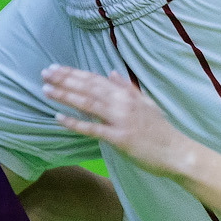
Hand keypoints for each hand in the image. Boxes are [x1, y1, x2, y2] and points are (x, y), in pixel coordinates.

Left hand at [43, 65, 198, 178]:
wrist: (176, 151)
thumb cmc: (160, 129)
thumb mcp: (145, 102)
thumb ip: (127, 87)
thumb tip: (112, 72)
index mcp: (126, 94)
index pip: (95, 79)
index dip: (74, 73)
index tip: (56, 68)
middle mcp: (122, 103)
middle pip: (88, 88)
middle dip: (64, 79)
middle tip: (44, 73)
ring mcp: (120, 120)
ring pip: (88, 103)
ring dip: (65, 96)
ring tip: (46, 90)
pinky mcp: (119, 138)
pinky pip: (93, 129)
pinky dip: (75, 122)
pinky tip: (58, 117)